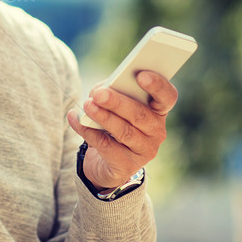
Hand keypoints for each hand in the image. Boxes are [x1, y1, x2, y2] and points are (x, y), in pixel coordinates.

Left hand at [67, 71, 177, 191]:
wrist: (106, 161)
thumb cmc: (114, 122)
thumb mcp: (117, 106)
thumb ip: (113, 93)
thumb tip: (99, 91)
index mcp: (158, 111)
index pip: (167, 97)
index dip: (157, 86)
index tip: (141, 75)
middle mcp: (156, 131)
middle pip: (140, 115)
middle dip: (118, 102)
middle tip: (99, 94)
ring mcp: (144, 151)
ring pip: (124, 132)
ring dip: (103, 117)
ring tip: (87, 105)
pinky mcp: (126, 166)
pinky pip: (106, 146)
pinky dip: (87, 131)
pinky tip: (75, 119)